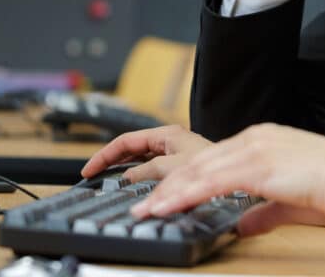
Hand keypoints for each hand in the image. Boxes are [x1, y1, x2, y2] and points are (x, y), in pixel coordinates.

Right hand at [80, 124, 212, 182]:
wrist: (235, 172)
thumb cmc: (212, 164)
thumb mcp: (171, 167)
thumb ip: (145, 171)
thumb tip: (125, 178)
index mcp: (166, 135)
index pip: (126, 141)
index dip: (105, 155)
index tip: (89, 169)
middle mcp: (169, 142)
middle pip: (131, 150)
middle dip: (111, 162)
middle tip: (92, 177)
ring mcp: (175, 154)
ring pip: (141, 161)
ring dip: (124, 171)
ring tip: (107, 183)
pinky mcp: (181, 167)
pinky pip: (152, 171)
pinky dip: (138, 179)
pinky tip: (133, 189)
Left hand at [130, 123, 324, 235]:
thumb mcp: (291, 201)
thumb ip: (263, 212)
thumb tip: (244, 225)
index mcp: (263, 141)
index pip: (213, 159)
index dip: (185, 178)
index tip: (165, 194)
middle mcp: (255, 139)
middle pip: (198, 162)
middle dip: (167, 185)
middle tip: (142, 205)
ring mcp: (254, 149)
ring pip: (198, 170)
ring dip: (168, 192)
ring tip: (145, 211)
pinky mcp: (257, 165)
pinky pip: (210, 181)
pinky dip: (184, 195)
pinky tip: (167, 207)